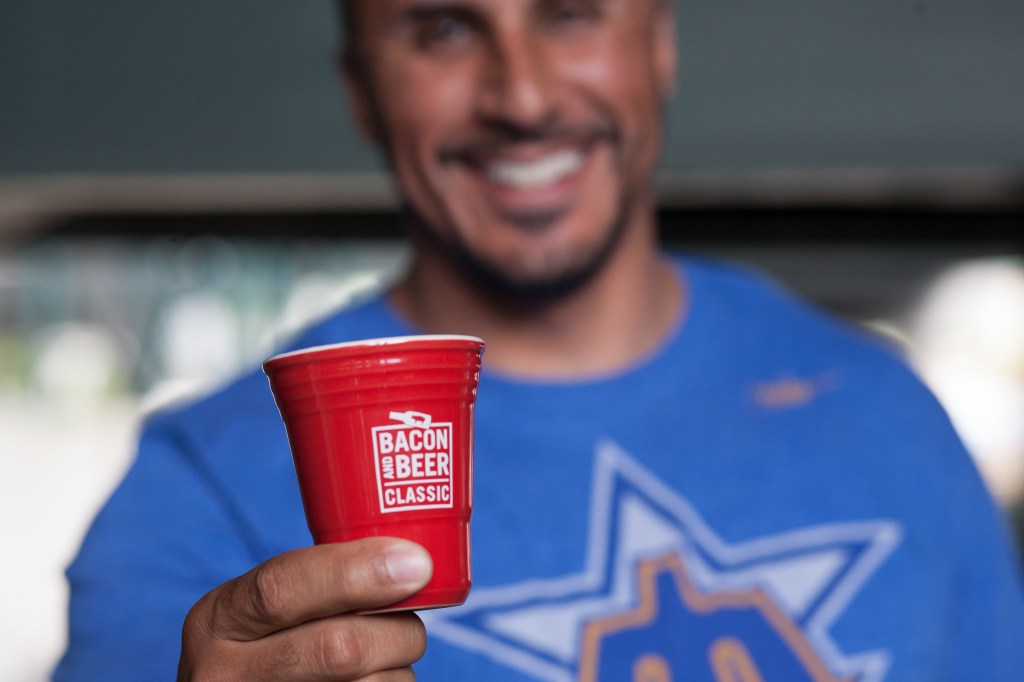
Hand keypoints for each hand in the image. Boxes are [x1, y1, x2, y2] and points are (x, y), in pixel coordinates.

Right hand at [178, 537, 432, 680]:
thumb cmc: (263, 647)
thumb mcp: (258, 610)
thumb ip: (316, 584)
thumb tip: (409, 561)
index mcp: (218, 621)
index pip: (281, 589)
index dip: (353, 573)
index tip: (414, 563)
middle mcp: (226, 673)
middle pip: (339, 648)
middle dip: (397, 632)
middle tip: (413, 627)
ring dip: (397, 670)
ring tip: (384, 662)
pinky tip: (374, 680)